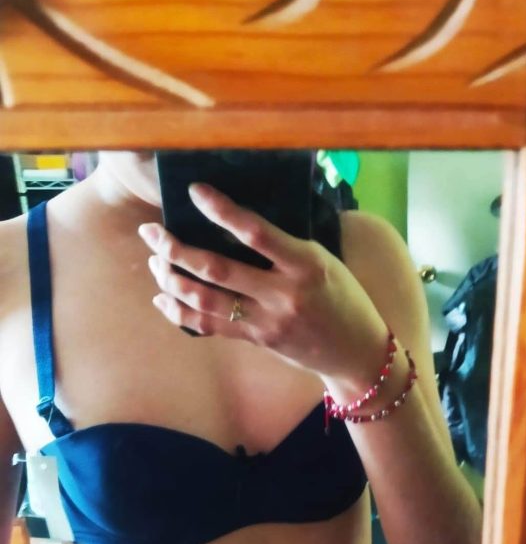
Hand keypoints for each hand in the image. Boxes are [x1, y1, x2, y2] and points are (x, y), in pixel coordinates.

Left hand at [138, 184, 387, 384]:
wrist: (356, 352)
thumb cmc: (343, 297)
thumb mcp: (325, 261)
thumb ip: (286, 244)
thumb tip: (238, 218)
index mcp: (305, 264)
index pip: (255, 232)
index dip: (220, 210)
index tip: (194, 191)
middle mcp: (284, 293)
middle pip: (216, 269)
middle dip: (175, 248)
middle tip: (151, 231)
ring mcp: (268, 321)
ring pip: (206, 300)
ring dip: (173, 279)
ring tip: (154, 261)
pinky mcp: (258, 340)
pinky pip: (210, 327)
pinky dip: (180, 312)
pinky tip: (162, 297)